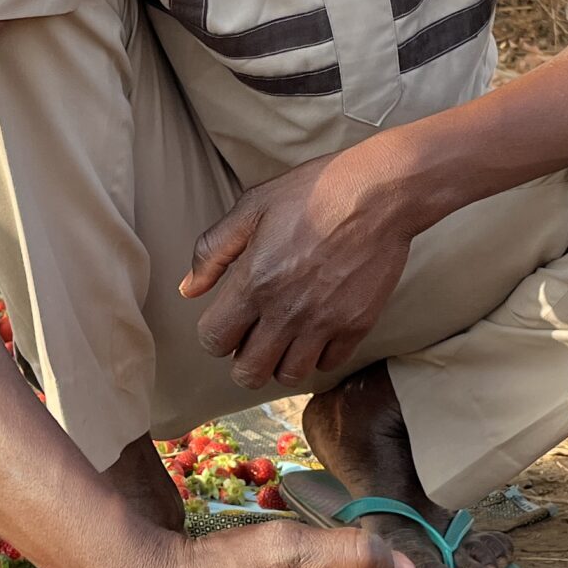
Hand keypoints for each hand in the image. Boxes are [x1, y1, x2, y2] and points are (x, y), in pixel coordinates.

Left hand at [181, 149, 412, 387]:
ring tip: (286, 337)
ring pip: (289, 375)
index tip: (229, 323)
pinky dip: (320, 355)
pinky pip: (329, 363)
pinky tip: (318, 330)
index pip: (214, 341)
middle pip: (248, 372)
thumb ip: (213, 251)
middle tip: (254, 339)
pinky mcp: (356, 325)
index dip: (215, 336)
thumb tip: (188, 290)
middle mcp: (286, 311)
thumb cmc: (313, 192)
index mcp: (253, 283)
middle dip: (243, 360)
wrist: (379, 193)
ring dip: (281, 362)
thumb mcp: (252, 207)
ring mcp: (323, 322)